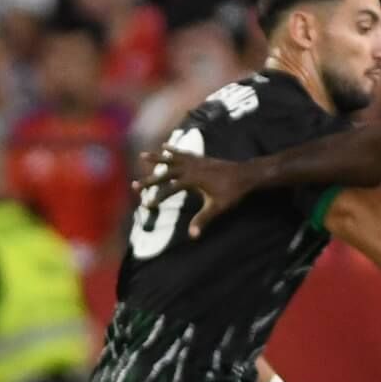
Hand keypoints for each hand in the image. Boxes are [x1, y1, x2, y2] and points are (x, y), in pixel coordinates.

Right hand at [135, 149, 260, 237]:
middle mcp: (191, 168)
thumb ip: (203, 219)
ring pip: (171, 160)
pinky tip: (165, 146)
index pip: (169, 190)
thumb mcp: (217, 207)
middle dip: (149, 180)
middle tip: (134, 185)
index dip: (157, 198)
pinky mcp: (200, 158)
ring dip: (157, 159)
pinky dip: (173, 150)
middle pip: (165, 174)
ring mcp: (195, 161)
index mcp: (192, 180)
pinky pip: (183, 153)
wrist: (245, 174)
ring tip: (142, 156)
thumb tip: (193, 235)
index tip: (146, 205)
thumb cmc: (232, 192)